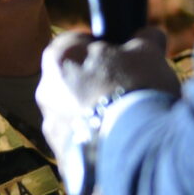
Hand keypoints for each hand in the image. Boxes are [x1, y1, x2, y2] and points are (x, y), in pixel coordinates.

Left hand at [36, 27, 179, 163]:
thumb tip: (147, 35)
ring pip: (75, 115)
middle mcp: (45, 93)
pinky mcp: (63, 160)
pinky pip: (81, 145)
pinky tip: (124, 145)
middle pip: (73, 81)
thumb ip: (143, 40)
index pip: (76, 42)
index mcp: (58, 59)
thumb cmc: (137, 90)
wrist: (136, 154)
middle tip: (130, 92)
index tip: (124, 59)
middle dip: (97, 84)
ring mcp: (51, 130)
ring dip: (97, 116)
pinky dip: (98, 143)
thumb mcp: (148, 54)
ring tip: (130, 123)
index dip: (102, 48)